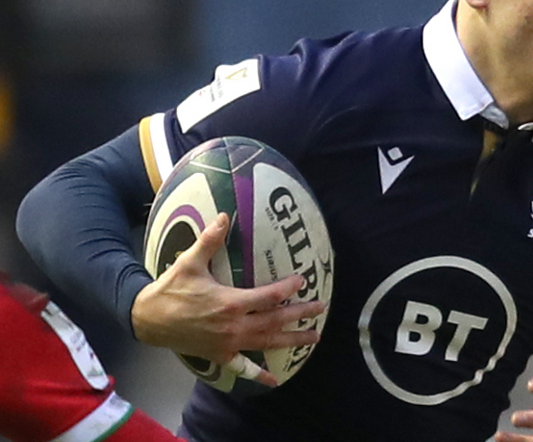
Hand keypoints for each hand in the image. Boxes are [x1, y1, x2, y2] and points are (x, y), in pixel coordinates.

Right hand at [131, 213, 325, 384]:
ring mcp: (228, 344)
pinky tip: (275, 381)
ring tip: (314, 337)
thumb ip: (209, 241)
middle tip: (320, 308)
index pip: (269, 296)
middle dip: (300, 314)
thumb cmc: (171, 289)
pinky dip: (259, 375)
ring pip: (267, 343)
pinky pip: (243, 367)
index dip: (288, 289)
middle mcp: (234, 326)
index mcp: (230, 303)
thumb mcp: (189, 262)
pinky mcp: (220, 357)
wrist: (147, 320)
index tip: (303, 281)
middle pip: (275, 321)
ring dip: (292, 340)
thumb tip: (224, 216)